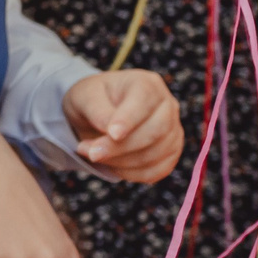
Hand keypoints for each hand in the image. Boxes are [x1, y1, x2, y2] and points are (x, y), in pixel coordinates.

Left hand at [62, 69, 182, 181]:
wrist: (98, 113)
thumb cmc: (92, 100)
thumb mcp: (84, 97)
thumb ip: (97, 110)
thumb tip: (111, 132)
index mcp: (147, 84)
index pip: (145, 100)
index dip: (129, 119)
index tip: (112, 134)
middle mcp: (167, 105)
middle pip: (155, 131)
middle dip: (121, 147)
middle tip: (90, 152)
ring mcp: (173, 130)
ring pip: (156, 154)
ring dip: (122, 162)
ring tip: (94, 155)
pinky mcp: (171, 153)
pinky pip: (157, 170)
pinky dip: (132, 173)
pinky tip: (112, 165)